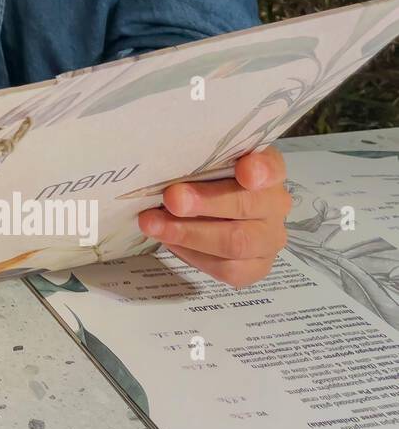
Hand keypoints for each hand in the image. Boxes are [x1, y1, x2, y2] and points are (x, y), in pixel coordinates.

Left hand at [138, 148, 290, 287]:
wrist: (207, 211)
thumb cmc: (204, 180)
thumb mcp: (202, 162)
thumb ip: (198, 159)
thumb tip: (166, 162)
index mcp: (267, 170)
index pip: (272, 167)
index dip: (260, 169)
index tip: (244, 171)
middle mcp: (275, 204)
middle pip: (246, 205)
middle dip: (205, 203)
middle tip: (171, 199)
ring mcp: (269, 238)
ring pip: (237, 242)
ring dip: (190, 234)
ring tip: (153, 224)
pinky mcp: (256, 266)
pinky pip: (229, 269)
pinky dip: (194, 255)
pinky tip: (170, 242)